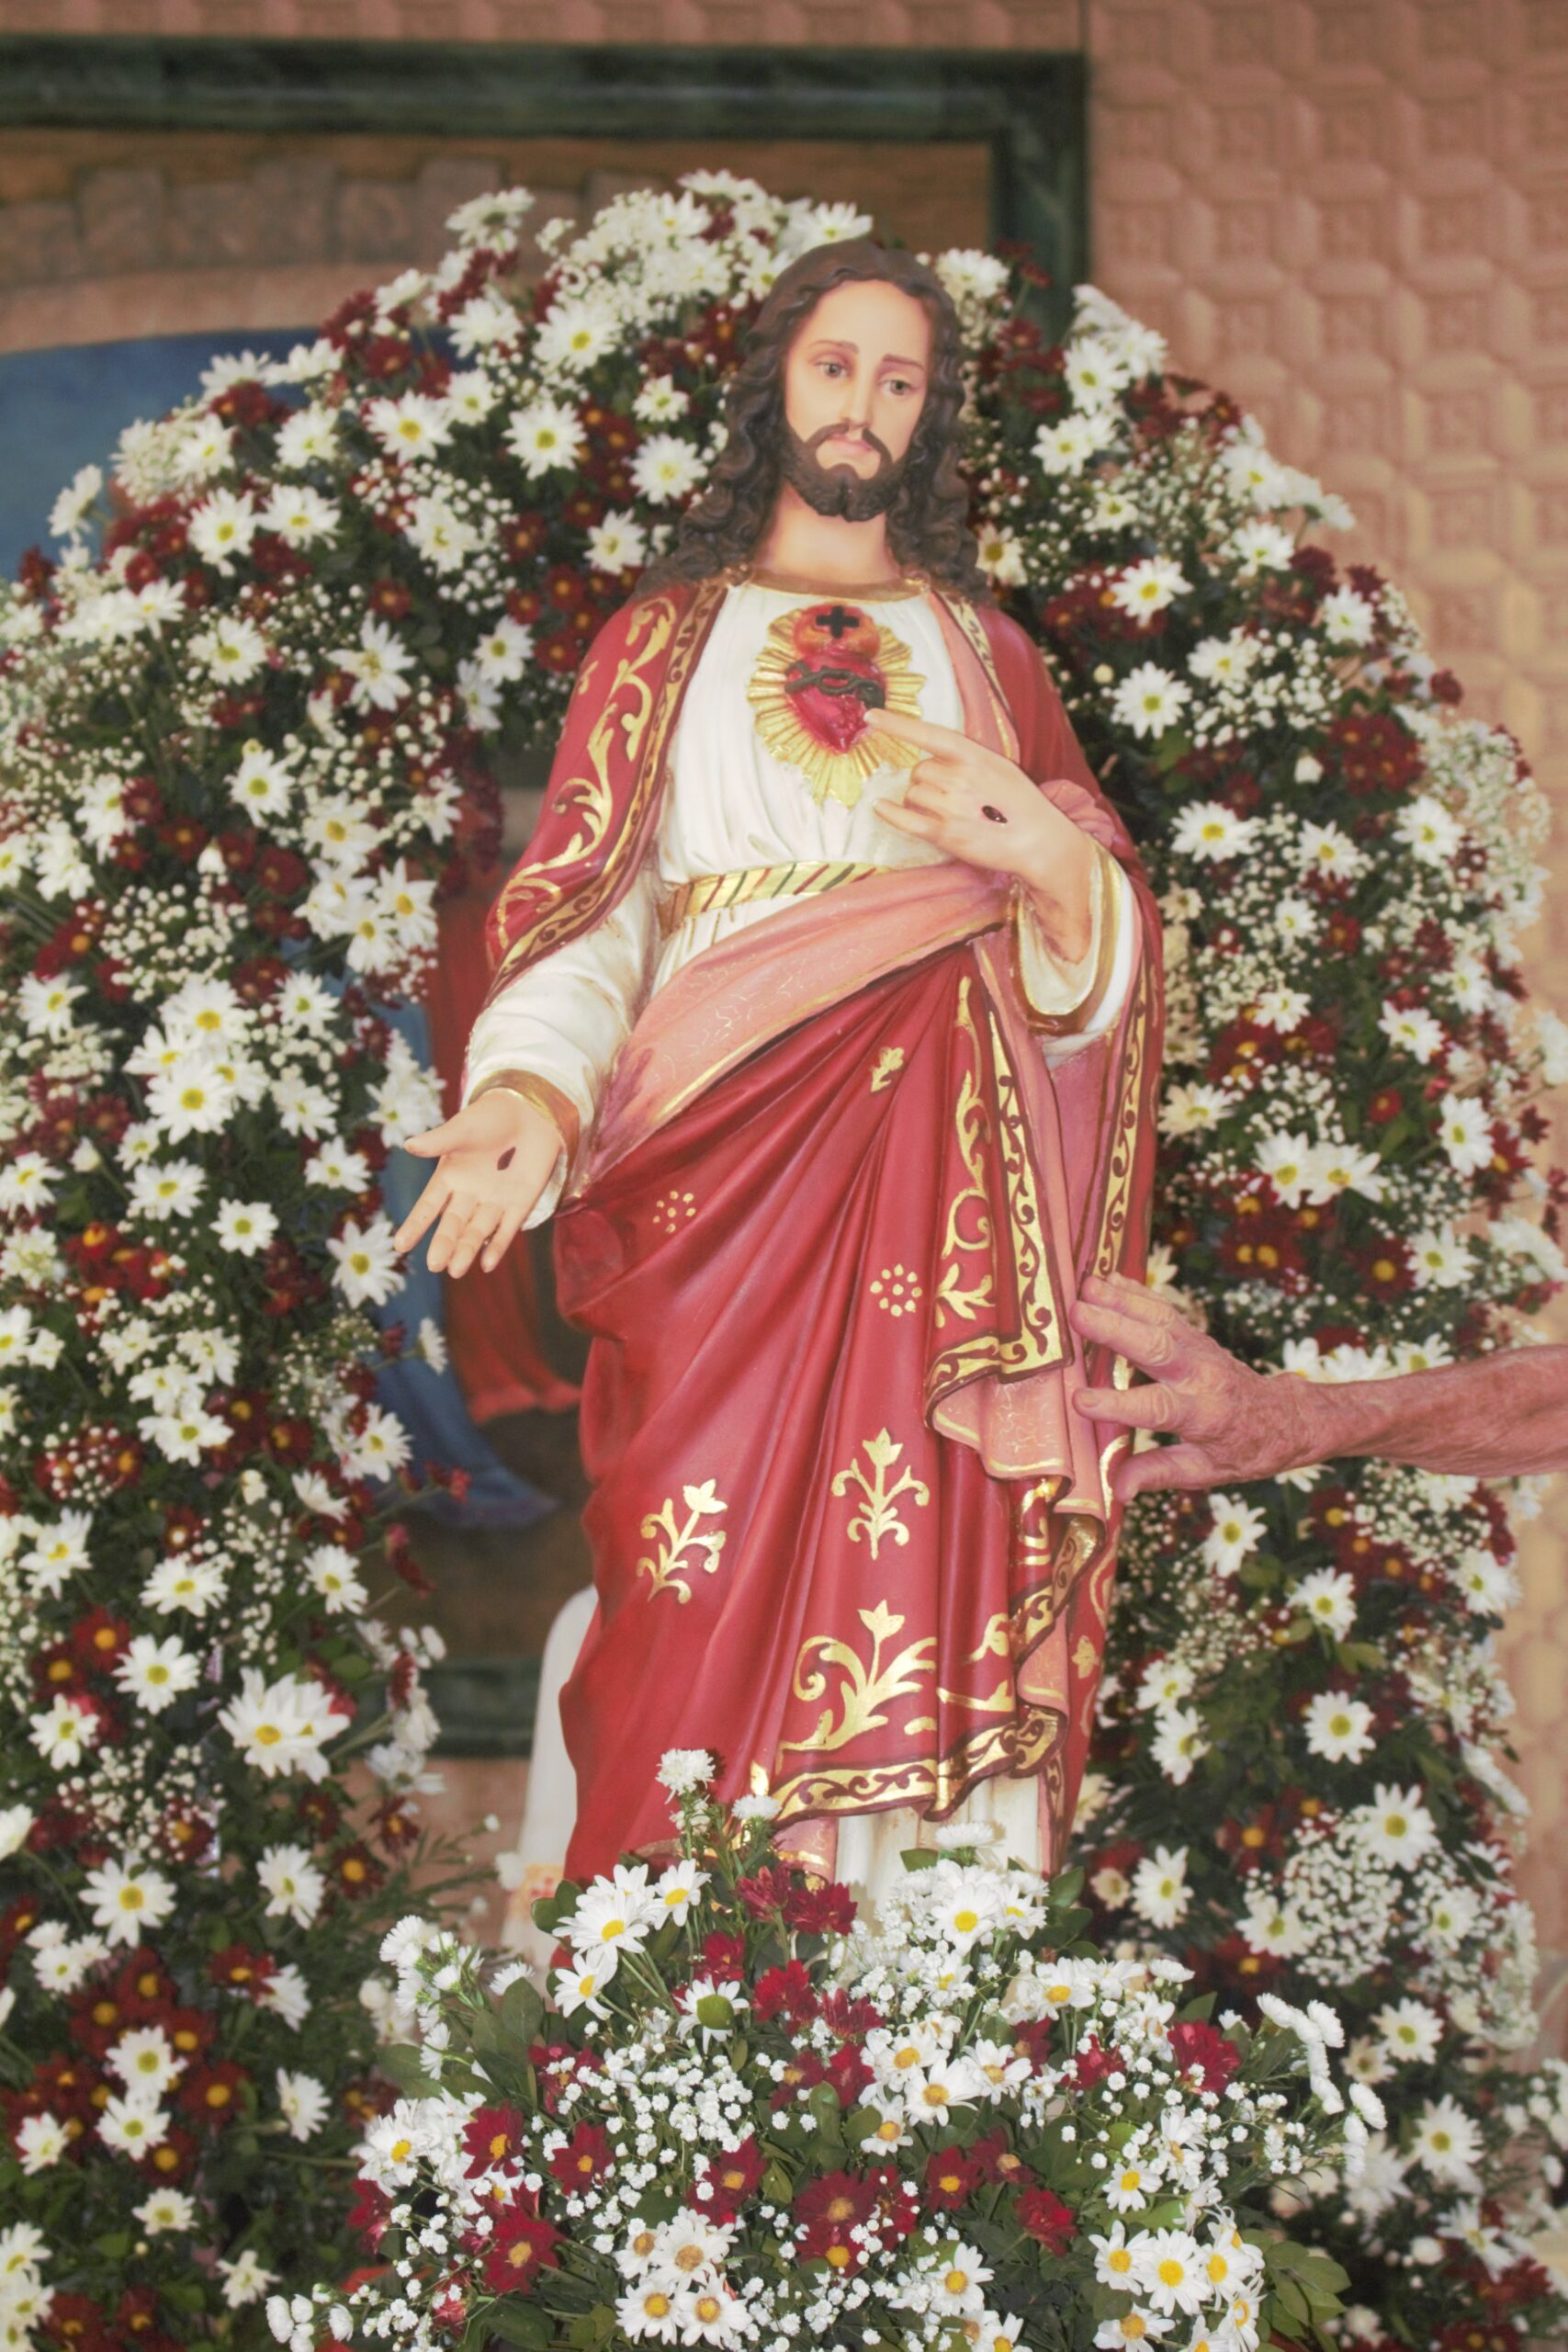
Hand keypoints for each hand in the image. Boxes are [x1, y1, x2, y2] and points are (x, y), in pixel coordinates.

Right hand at [393, 1091, 562, 1278]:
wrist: (531, 1111)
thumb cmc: (491, 1116)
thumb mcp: (463, 1128)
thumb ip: (439, 1141)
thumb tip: (409, 1145)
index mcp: (450, 1177)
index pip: (428, 1206)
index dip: (416, 1225)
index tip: (400, 1246)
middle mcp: (469, 1194)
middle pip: (453, 1224)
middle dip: (444, 1243)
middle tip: (434, 1265)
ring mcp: (495, 1201)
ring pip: (478, 1231)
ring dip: (468, 1250)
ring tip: (456, 1269)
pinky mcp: (520, 1203)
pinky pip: (507, 1228)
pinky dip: (498, 1245)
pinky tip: (487, 1264)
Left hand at [864, 705, 1096, 951]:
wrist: (1038, 841)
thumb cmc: (1021, 802)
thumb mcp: (1000, 767)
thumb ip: (967, 758)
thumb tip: (934, 756)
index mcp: (974, 756)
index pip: (928, 734)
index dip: (897, 724)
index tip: (871, 716)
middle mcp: (959, 778)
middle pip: (918, 770)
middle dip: (925, 780)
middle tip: (949, 794)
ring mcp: (950, 806)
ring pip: (912, 794)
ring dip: (920, 801)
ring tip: (948, 811)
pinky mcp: (944, 834)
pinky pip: (904, 819)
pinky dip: (889, 813)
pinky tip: (880, 808)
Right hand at [1067, 1270, 1322, 1500]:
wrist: (1282, 1417)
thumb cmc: (1242, 1449)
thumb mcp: (1206, 1472)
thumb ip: (1159, 1473)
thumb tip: (1118, 1490)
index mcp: (1204, 1415)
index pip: (1158, 1408)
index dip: (1118, 1404)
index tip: (1079, 1399)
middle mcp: (1202, 1375)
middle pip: (1158, 1347)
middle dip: (1116, 1329)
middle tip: (1076, 1314)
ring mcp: (1198, 1349)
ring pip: (1160, 1319)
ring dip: (1121, 1300)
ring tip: (1084, 1286)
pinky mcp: (1193, 1335)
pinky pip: (1163, 1309)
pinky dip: (1135, 1292)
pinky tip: (1105, 1279)